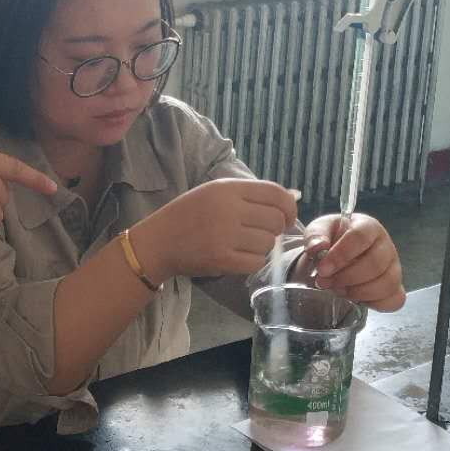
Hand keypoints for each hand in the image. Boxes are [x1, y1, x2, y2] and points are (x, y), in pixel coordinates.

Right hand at [144, 178, 298, 279]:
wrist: (157, 242)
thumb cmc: (187, 215)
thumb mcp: (214, 193)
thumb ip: (249, 195)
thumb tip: (292, 199)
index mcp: (227, 188)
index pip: (276, 194)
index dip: (289, 207)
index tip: (287, 217)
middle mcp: (228, 209)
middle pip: (276, 221)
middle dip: (274, 230)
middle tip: (260, 233)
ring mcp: (225, 235)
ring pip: (268, 243)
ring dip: (261, 247)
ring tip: (241, 244)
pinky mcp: (222, 259)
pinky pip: (256, 262)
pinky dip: (251, 262)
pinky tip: (236, 257)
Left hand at [299, 213, 405, 310]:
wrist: (339, 253)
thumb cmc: (332, 239)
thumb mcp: (319, 230)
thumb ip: (315, 235)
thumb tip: (317, 246)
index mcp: (368, 227)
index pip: (360, 237)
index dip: (340, 255)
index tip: (322, 269)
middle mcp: (386, 245)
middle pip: (375, 264)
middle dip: (346, 277)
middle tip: (325, 282)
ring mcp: (394, 267)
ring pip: (386, 284)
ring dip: (358, 292)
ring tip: (338, 289)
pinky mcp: (396, 287)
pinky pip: (394, 300)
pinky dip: (373, 304)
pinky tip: (355, 299)